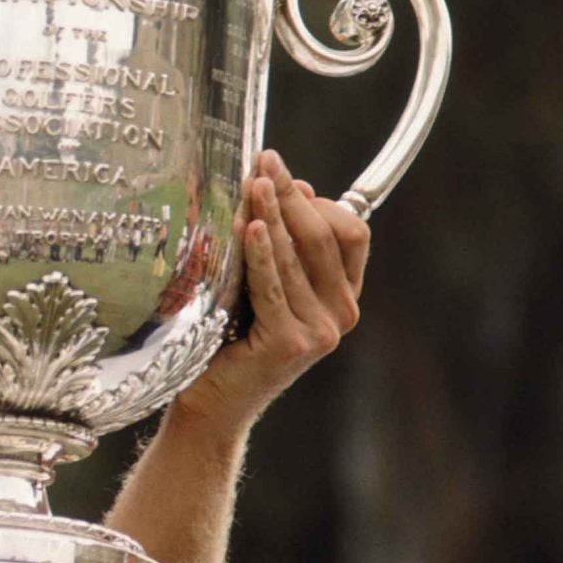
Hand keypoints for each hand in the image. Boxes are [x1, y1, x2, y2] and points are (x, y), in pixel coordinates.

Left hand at [171, 149, 370, 430]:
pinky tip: (246, 226)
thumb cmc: (232, 338)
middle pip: (324, 236)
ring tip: (252, 183)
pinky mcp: (290, 343)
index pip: (350, 232)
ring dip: (271, 214)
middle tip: (263, 161)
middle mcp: (341, 314)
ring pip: (297, 256)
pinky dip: (261, 253)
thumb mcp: (263, 281)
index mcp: (341, 295)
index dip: (317, 197)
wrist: (213, 401)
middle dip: (291, 195)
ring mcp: (320, 331)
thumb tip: (295, 185)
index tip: (278, 169)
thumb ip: (283, 242)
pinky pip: (273, 285)